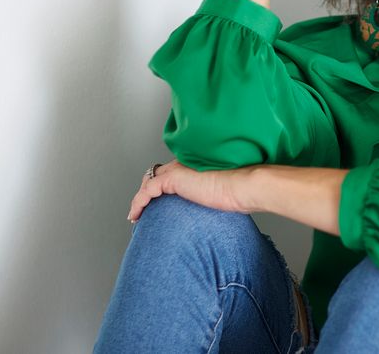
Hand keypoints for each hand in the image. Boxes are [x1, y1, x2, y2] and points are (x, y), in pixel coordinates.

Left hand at [127, 159, 255, 222]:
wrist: (242, 186)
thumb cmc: (238, 191)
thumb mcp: (220, 193)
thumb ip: (209, 194)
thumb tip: (208, 207)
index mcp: (194, 164)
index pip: (169, 173)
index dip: (158, 186)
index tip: (154, 202)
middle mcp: (183, 163)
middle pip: (155, 175)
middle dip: (146, 192)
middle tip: (142, 210)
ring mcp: (177, 170)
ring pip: (149, 182)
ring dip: (139, 199)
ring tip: (136, 214)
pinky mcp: (173, 178)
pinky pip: (148, 190)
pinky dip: (139, 202)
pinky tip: (137, 214)